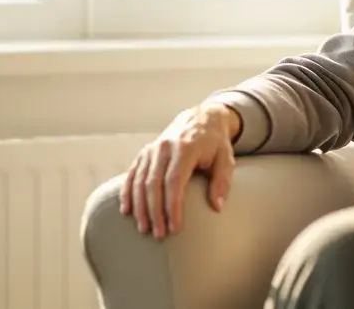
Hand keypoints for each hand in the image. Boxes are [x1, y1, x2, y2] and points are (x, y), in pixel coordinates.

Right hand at [119, 102, 239, 238]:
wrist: (200, 119)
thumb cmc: (215, 143)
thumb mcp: (226, 158)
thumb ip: (222, 182)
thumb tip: (217, 207)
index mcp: (186, 148)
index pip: (175, 181)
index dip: (173, 206)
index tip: (175, 227)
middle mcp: (164, 147)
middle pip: (154, 184)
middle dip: (155, 212)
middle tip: (159, 234)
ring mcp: (151, 150)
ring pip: (139, 181)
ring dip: (140, 207)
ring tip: (144, 229)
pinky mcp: (144, 153)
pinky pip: (131, 175)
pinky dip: (127, 193)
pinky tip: (126, 211)